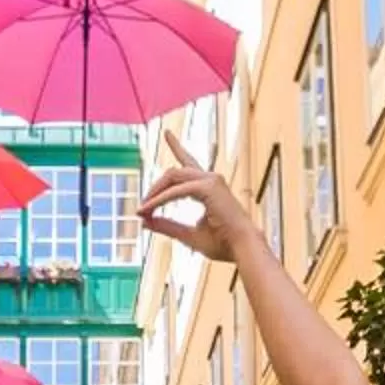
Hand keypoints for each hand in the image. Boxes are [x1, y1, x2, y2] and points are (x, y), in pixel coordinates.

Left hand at [138, 135, 262, 264]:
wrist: (242, 249)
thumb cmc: (222, 244)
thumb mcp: (188, 235)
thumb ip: (167, 226)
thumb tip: (144, 221)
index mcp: (209, 188)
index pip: (188, 163)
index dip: (177, 147)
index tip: (166, 134)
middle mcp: (211, 180)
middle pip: (174, 172)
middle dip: (155, 187)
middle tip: (141, 206)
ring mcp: (211, 180)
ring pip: (172, 176)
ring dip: (154, 193)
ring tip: (142, 209)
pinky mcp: (209, 187)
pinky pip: (176, 190)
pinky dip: (160, 200)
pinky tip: (148, 209)